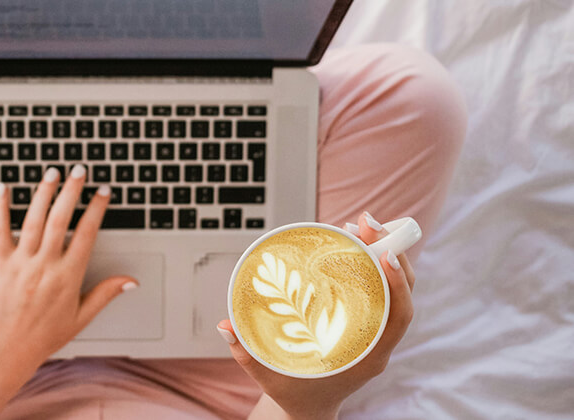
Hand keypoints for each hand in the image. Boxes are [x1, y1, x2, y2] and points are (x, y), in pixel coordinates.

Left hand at [0, 165, 136, 419]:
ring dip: (44, 193)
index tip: (103, 192)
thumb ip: (106, 294)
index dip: (97, 209)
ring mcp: (22, 263)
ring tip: (52, 173)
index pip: (86, 234)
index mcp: (68, 277)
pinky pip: (0, 231)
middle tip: (80, 171)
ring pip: (33, 220)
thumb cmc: (44, 337)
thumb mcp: (82, 317)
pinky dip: (0, 208)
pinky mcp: (1, 264)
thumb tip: (130, 281)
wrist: (7, 350)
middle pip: (60, 219)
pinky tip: (3, 189)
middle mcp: (45, 266)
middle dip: (71, 191)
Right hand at [217, 212, 415, 419]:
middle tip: (366, 223)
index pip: (398, 317)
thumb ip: (246, 354)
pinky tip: (352, 244)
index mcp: (367, 358)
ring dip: (382, 253)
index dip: (398, 284)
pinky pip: (379, 290)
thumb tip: (224, 326)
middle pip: (401, 293)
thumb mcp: (268, 378)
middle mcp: (379, 343)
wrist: (309, 409)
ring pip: (393, 288)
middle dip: (391, 252)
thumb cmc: (294, 394)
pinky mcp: (368, 323)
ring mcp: (376, 332)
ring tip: (359, 225)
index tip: (385, 255)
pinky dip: (371, 265)